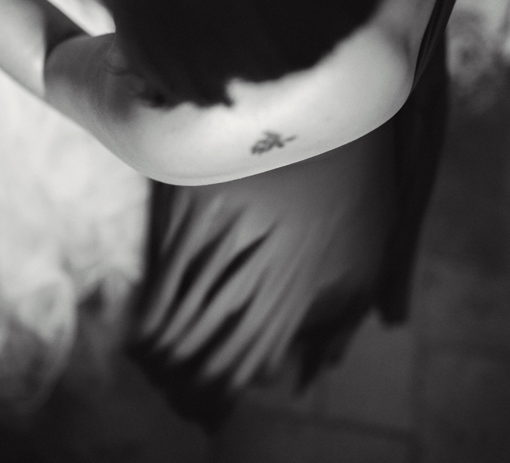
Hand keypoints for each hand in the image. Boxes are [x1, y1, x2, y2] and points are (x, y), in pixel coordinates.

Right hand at [133, 125, 396, 389]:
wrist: (320, 94)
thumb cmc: (349, 175)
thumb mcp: (367, 250)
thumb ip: (339, 318)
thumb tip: (306, 376)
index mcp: (299, 285)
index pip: (250, 361)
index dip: (224, 394)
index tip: (208, 415)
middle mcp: (254, 271)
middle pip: (213, 348)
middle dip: (191, 386)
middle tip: (177, 404)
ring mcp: (218, 238)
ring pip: (185, 319)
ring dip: (167, 359)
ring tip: (155, 380)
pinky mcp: (189, 206)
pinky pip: (165, 276)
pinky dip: (153, 314)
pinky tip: (142, 337)